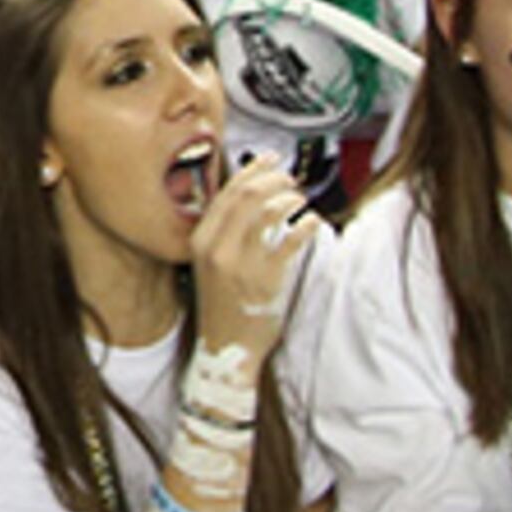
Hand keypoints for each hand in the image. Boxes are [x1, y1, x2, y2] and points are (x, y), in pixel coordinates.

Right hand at [188, 156, 315, 358]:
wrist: (225, 350)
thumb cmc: (221, 306)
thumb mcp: (209, 265)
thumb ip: (222, 233)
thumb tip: (249, 195)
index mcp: (201, 241)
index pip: (227, 192)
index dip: (253, 171)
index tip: (270, 161)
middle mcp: (217, 249)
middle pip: (248, 194)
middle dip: (274, 179)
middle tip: (289, 180)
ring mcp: (240, 263)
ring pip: (268, 210)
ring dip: (289, 198)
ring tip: (300, 200)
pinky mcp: (265, 279)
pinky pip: (290, 239)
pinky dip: (305, 225)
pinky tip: (311, 223)